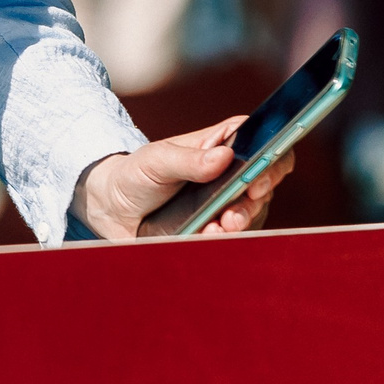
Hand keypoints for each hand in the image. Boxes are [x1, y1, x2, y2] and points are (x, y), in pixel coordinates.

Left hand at [71, 116, 293, 240]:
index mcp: (218, 147)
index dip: (272, 157)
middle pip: (264, 185)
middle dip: (254, 203)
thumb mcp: (156, 160)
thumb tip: (223, 156)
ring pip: (252, 215)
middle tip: (233, 215)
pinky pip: (231, 238)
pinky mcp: (215, 231)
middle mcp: (229, 177)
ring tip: (218, 228)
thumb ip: (187, 159)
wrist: (112, 208)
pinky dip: (222, 240)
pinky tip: (206, 236)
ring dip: (240, 225)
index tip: (258, 177)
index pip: (260, 143)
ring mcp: (225, 205)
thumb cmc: (136, 174)